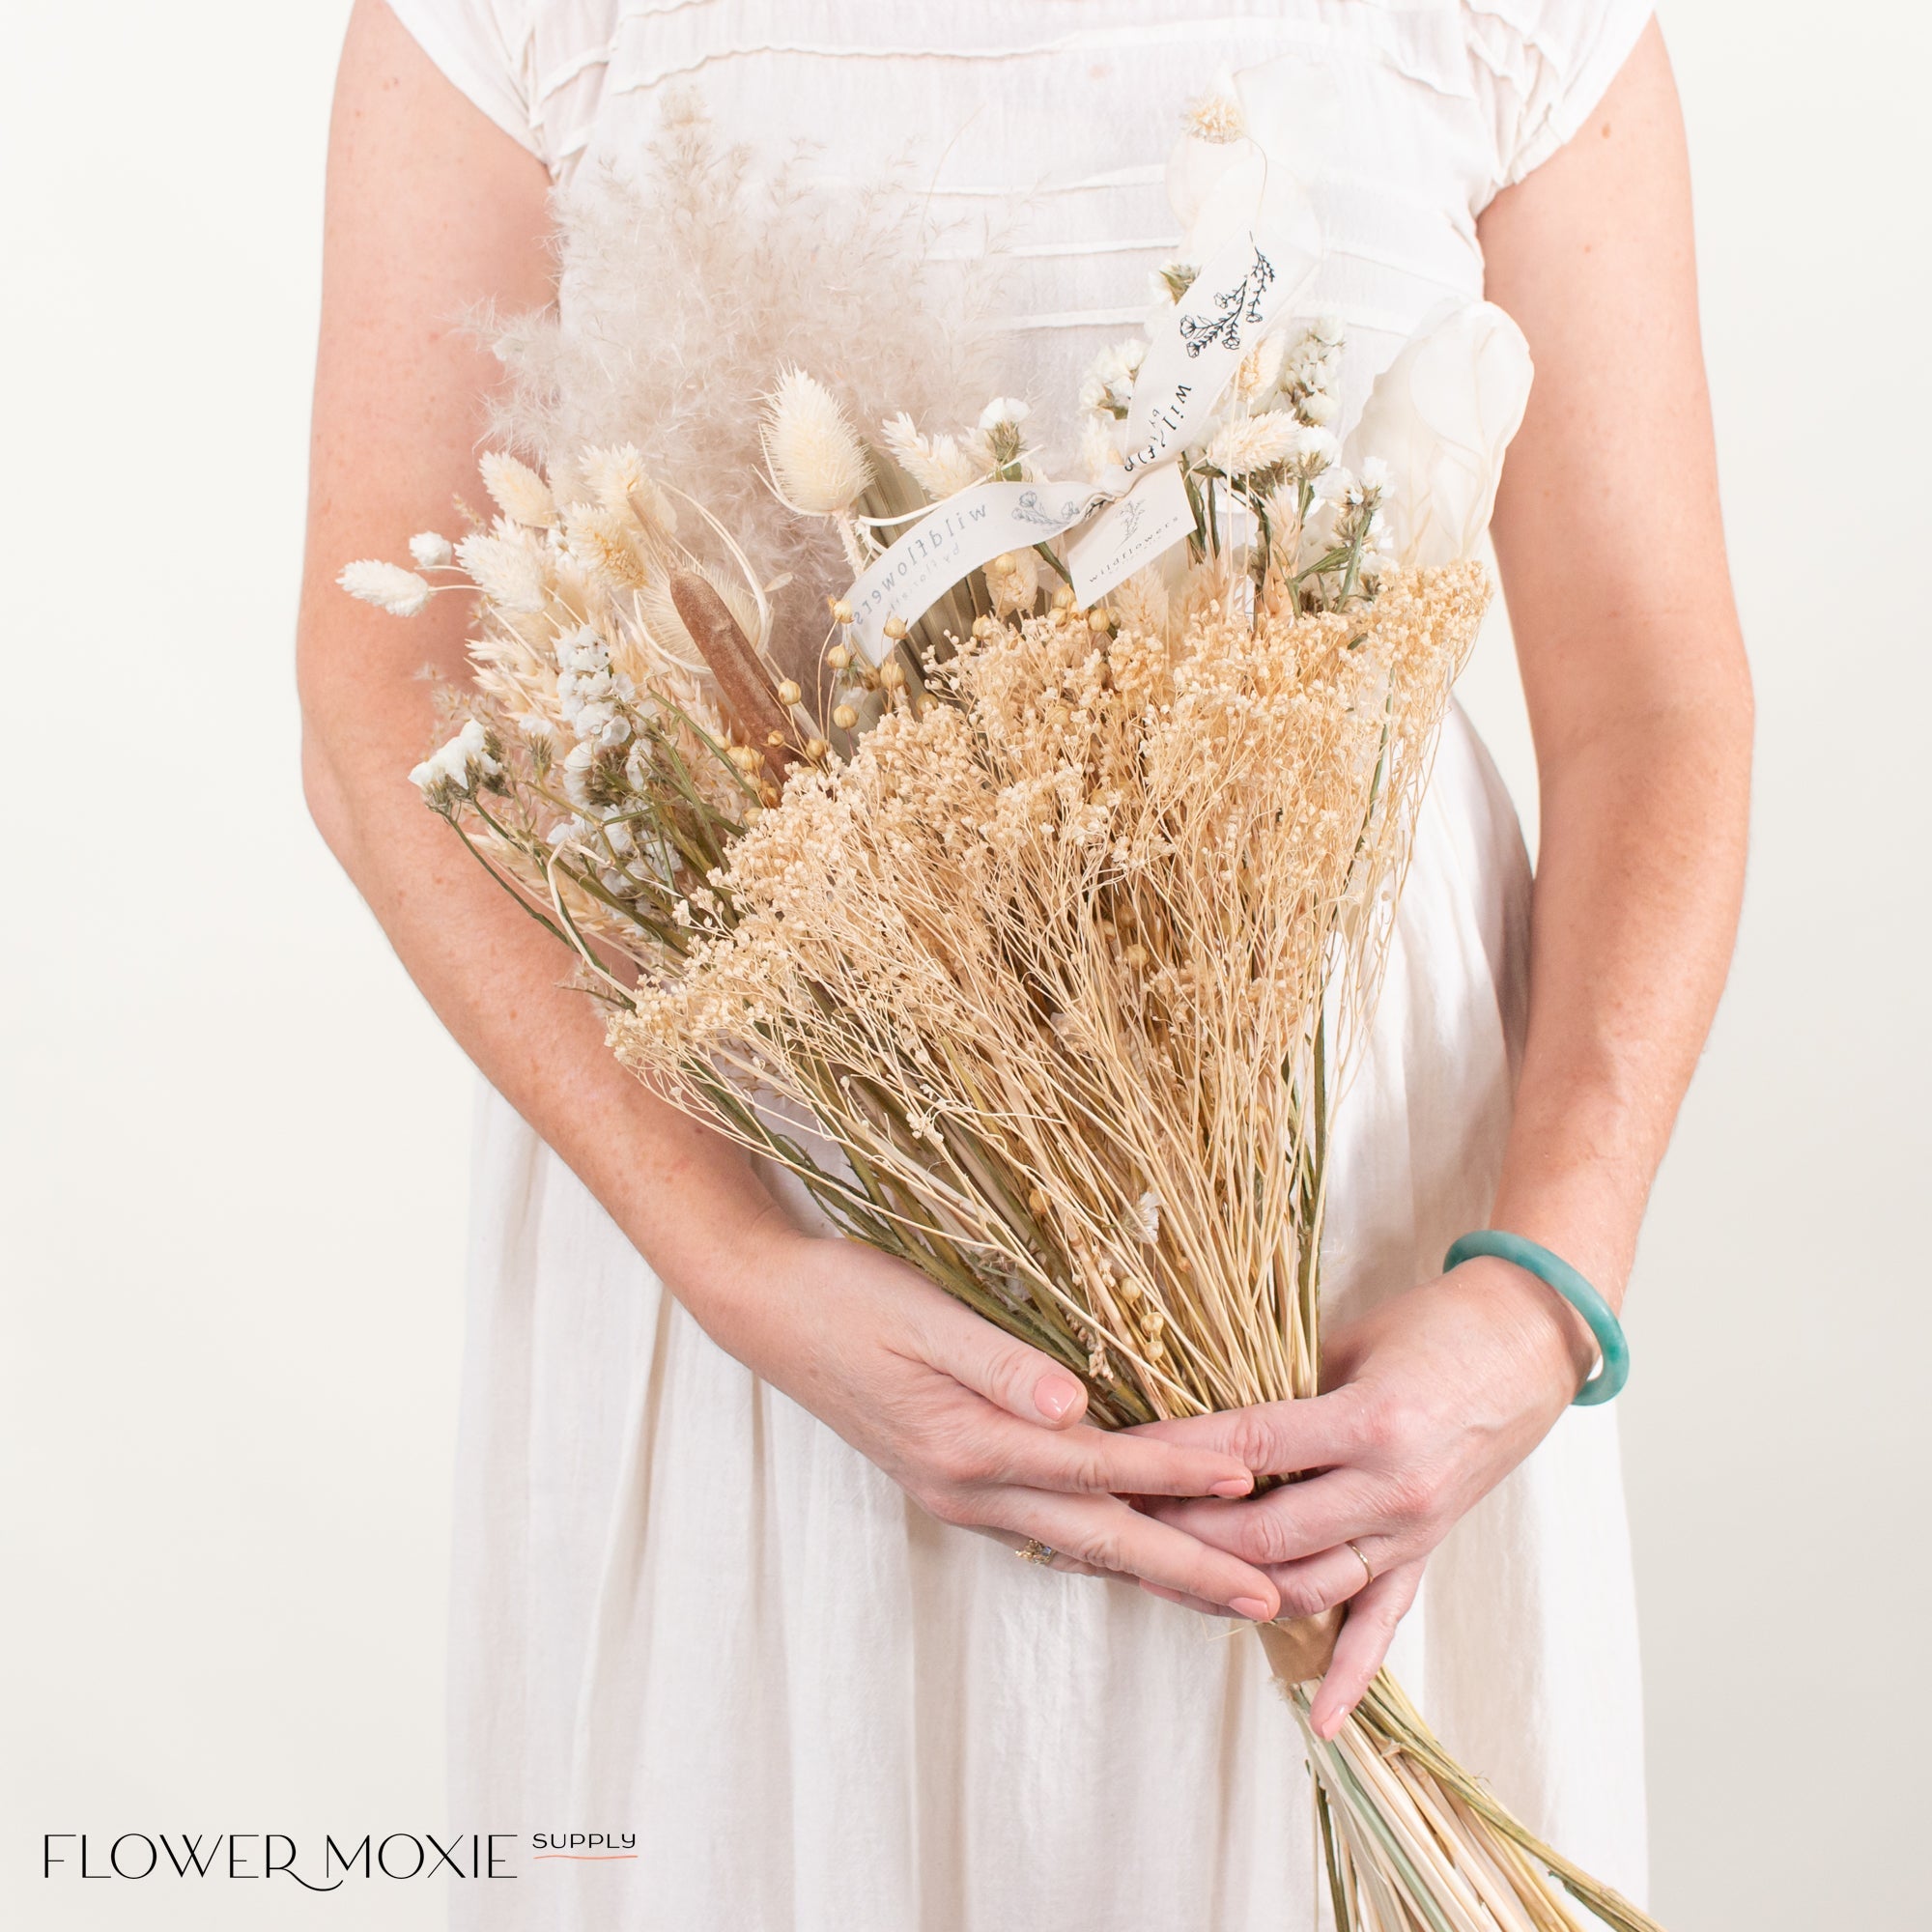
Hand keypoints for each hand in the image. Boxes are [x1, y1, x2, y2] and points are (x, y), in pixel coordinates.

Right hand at [685, 1208, 1286, 1620]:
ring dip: (1158, 1571)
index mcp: (967, 1445)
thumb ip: (996, 1362)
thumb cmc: (847, 1297)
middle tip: (1272, 1601)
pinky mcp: (957, 1482)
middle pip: (1099, 1539)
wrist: (770, 1310)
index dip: (1176, 1477)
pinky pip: (1050, 1530)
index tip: (1250, 1486)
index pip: (1096, 1470)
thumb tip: (1070, 1405)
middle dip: (1189, 1570)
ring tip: (1230, 1593)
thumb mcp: (920, 1313)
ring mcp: (961, 1494)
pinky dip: (1108, 1546)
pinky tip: (1141, 1549)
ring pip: (1079, 1546)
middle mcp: (969, 1488)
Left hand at [1132, 1256, 1596, 1734]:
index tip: (1122, 1451)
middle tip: (1124, 1516)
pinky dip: (1349, 1676)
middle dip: (1184, 1530)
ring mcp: (1412, 1531)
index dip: (1180, 1452)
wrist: (1528, 1345)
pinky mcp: (1426, 1554)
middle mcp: (1393, 1489)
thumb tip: (1201, 1420)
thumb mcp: (1352, 1341)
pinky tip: (1319, 1721)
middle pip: (1266, 1533)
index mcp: (1372, 1422)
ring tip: (1166, 1580)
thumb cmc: (1436, 1328)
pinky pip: (1384, 1625)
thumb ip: (1284, 1390)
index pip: (1252, 1447)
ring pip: (1309, 1588)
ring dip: (1234, 1590)